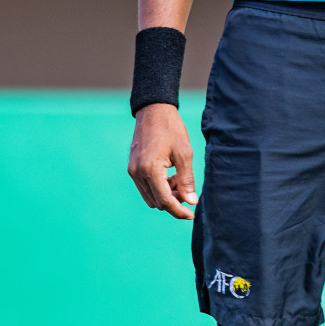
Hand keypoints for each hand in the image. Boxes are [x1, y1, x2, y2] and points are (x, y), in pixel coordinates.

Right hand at [128, 102, 196, 218]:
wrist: (153, 111)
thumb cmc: (171, 130)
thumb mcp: (184, 154)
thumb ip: (187, 180)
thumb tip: (191, 202)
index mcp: (150, 169)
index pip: (165, 201)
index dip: (179, 211)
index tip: (192, 214)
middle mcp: (137, 173)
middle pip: (157, 202)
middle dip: (174, 202)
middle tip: (187, 189)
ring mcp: (132, 170)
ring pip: (150, 197)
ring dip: (166, 195)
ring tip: (179, 180)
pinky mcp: (132, 167)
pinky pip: (145, 187)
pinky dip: (158, 188)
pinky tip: (170, 175)